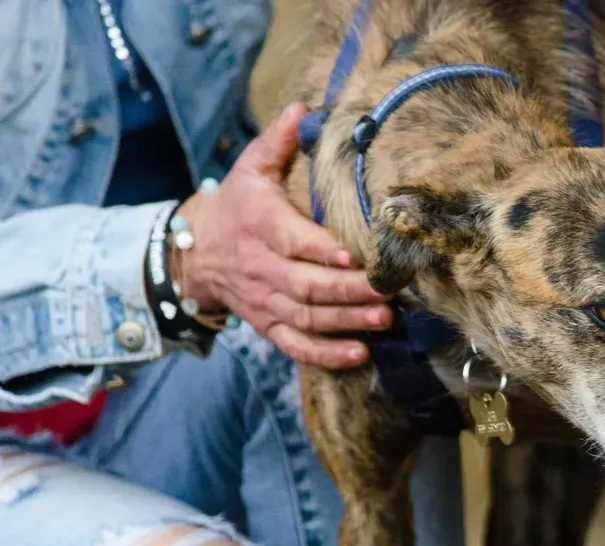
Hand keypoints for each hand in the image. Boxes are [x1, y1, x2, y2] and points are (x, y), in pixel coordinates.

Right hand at [176, 102, 392, 368]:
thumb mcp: (249, 168)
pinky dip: (325, 354)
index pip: (291, 240)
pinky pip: (295, 346)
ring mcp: (264, 301)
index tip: (351, 256)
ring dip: (345, 323)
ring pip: (306, 317)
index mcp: (259, 225)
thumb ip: (278, 142)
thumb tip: (303, 106)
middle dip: (347, 293)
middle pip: (305, 285)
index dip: (319, 250)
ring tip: (382, 320)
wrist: (194, 253)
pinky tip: (359, 354)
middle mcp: (261, 267)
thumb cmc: (236, 205)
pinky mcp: (268, 325)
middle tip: (386, 293)